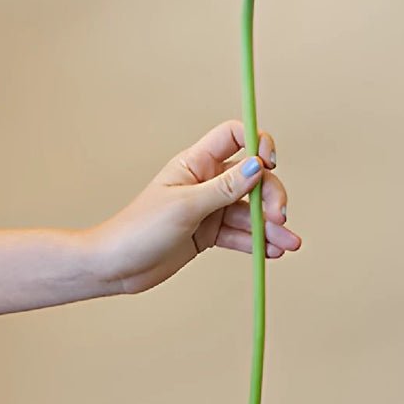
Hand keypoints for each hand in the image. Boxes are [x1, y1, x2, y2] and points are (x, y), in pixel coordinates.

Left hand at [87, 120, 301, 293]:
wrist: (115, 267)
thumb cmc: (139, 229)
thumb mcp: (185, 207)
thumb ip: (225, 188)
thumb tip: (258, 166)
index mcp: (196, 163)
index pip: (235, 137)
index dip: (258, 143)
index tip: (270, 164)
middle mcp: (206, 182)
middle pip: (252, 179)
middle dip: (270, 197)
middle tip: (280, 219)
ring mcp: (209, 209)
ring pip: (250, 211)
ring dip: (271, 227)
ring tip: (288, 245)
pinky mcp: (209, 234)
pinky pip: (240, 234)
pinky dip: (257, 242)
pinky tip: (272, 252)